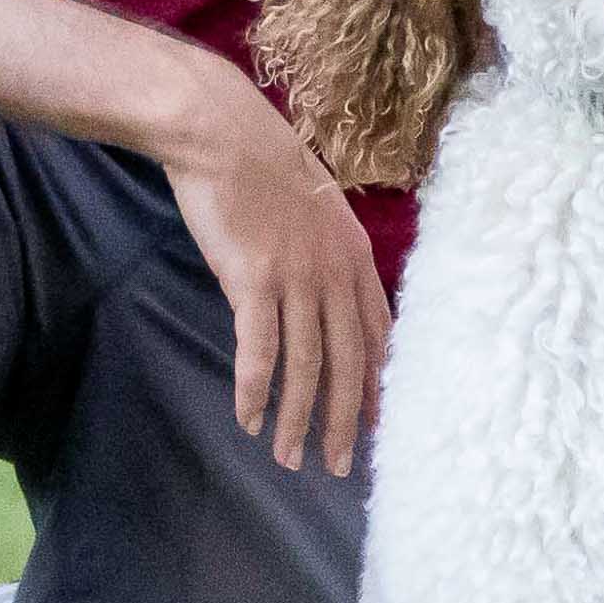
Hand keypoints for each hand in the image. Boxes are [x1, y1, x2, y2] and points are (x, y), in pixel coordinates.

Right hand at [161, 53, 390, 475]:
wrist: (222, 134)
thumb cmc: (262, 171)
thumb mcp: (314, 214)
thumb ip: (326, 258)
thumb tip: (324, 301)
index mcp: (355, 256)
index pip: (378, 336)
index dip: (381, 386)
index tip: (382, 430)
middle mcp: (335, 271)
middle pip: (350, 362)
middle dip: (347, 421)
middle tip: (340, 468)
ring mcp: (297, 276)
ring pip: (307, 366)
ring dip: (296, 418)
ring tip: (289, 458)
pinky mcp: (254, 279)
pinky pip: (259, 350)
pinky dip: (254, 390)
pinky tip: (247, 420)